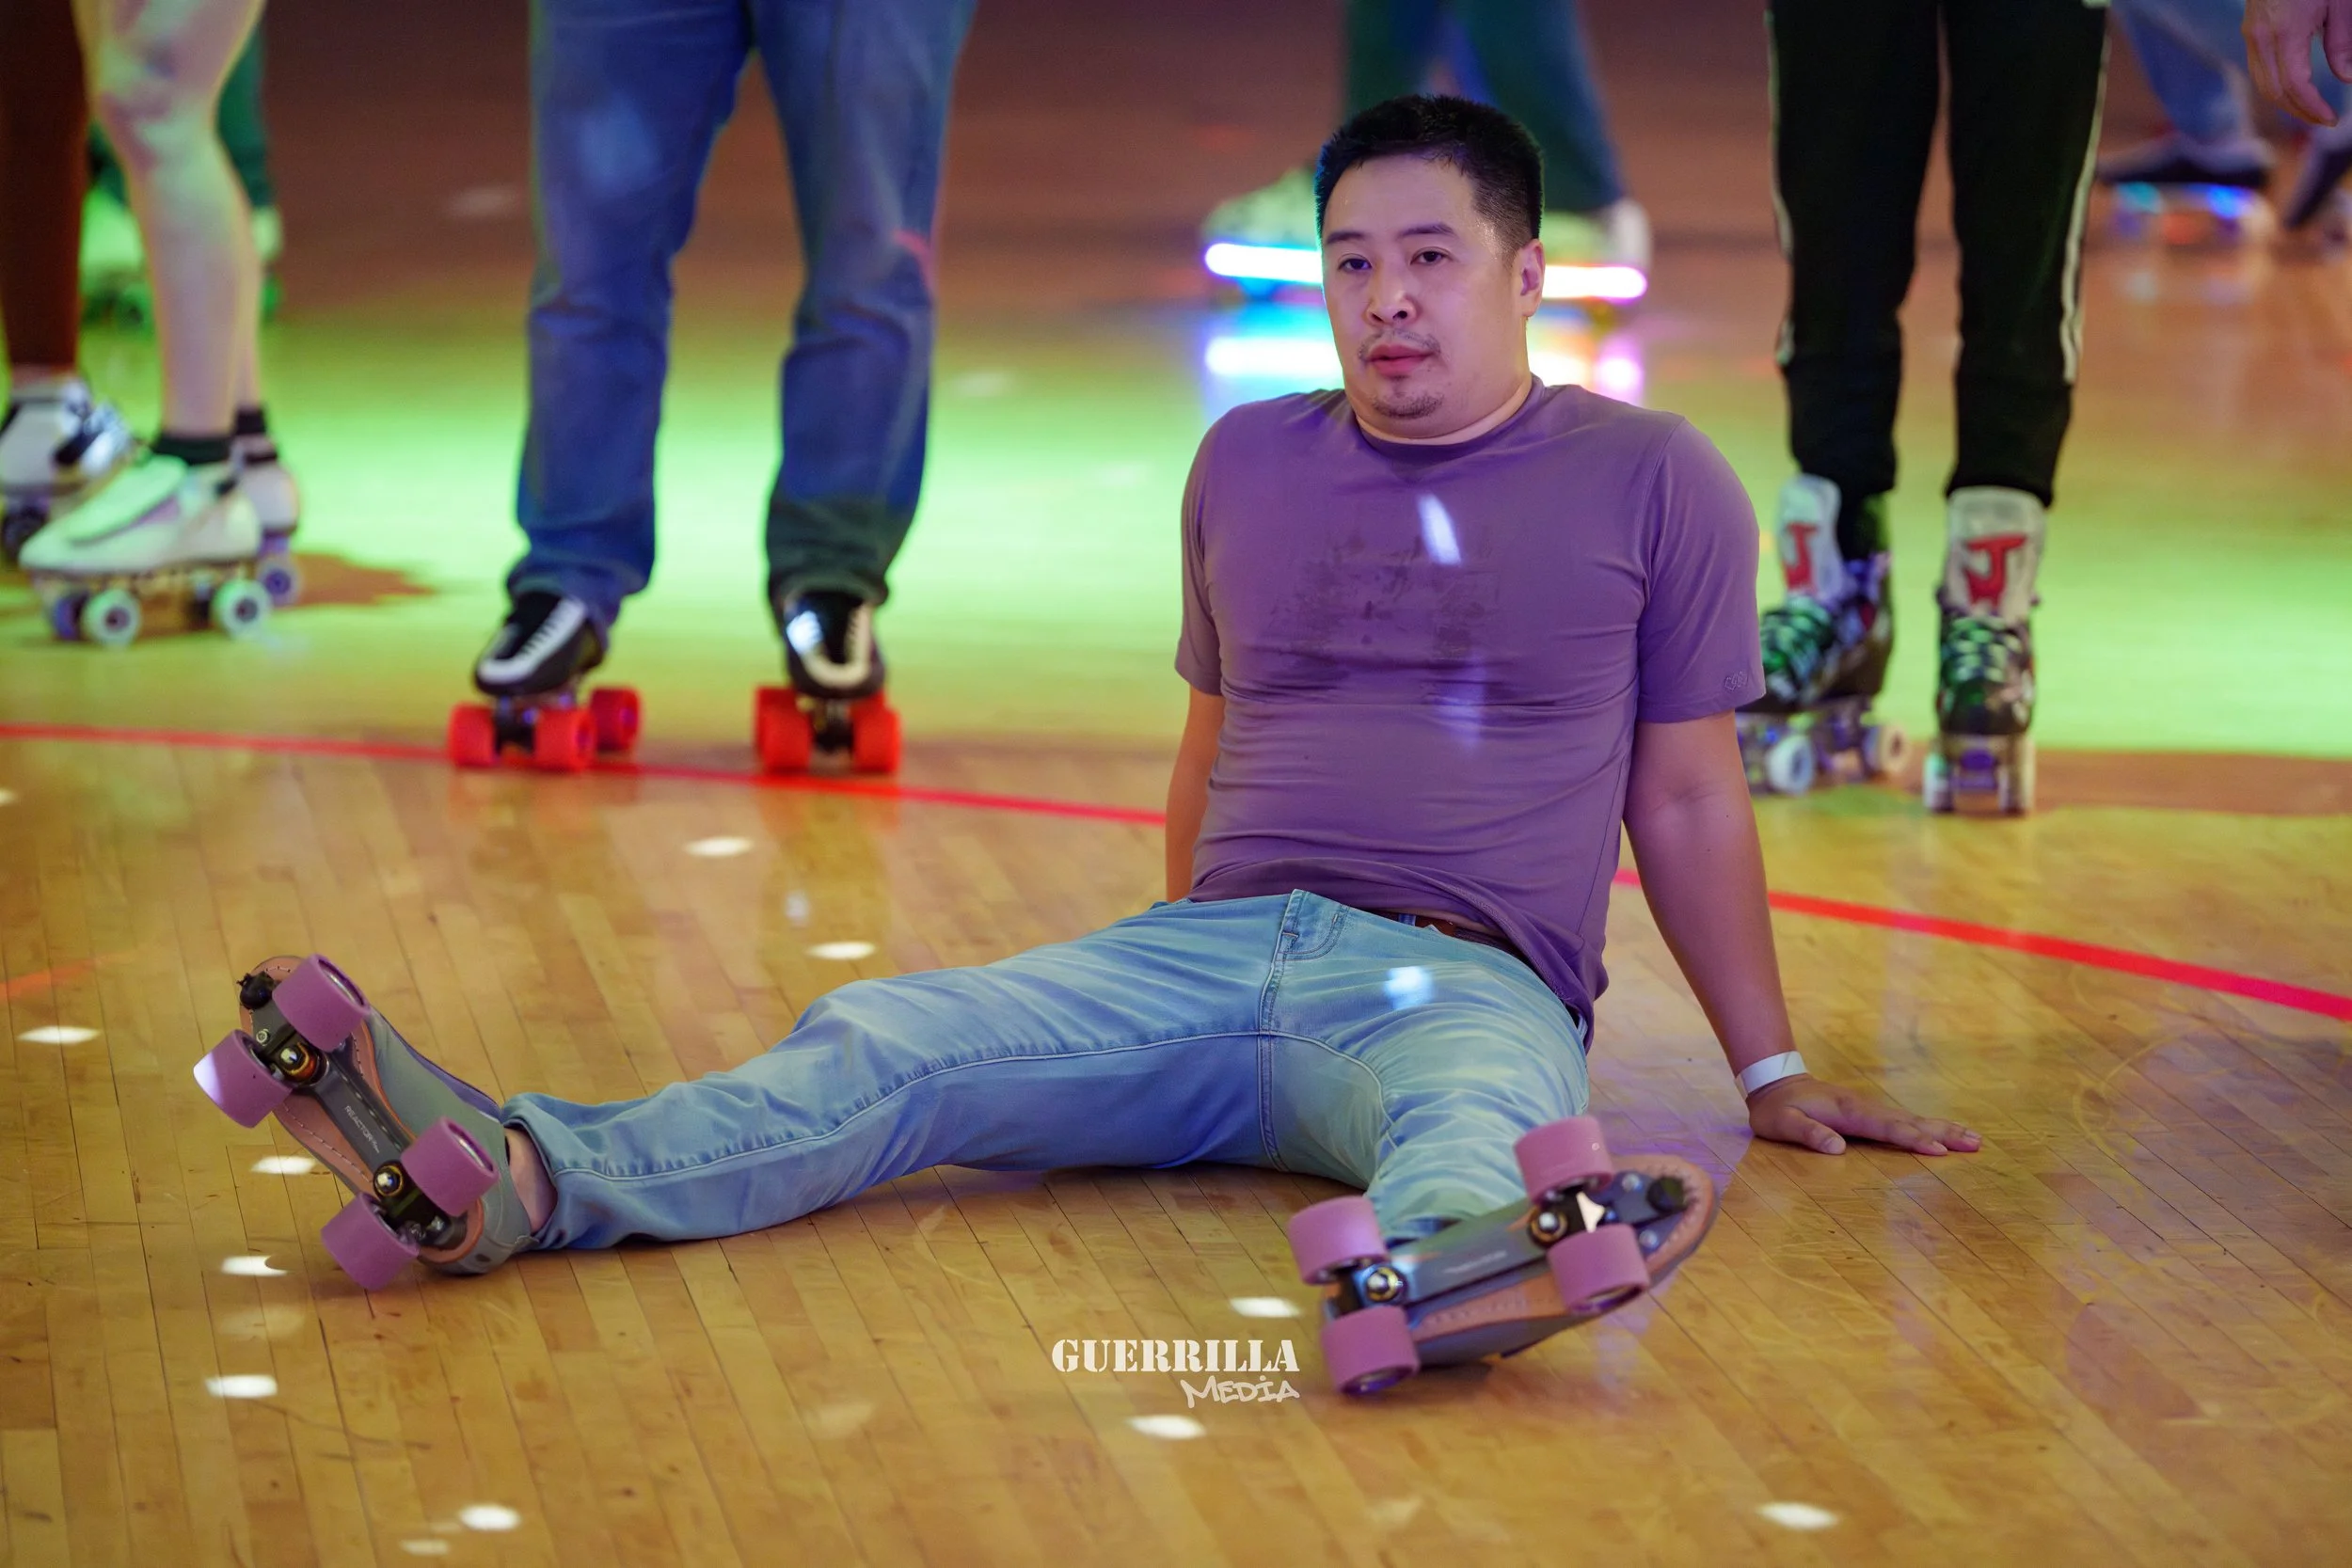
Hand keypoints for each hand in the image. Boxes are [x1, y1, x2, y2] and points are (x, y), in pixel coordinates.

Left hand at [1746, 1075, 1980, 1156]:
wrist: (1775, 1082)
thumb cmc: (1776, 1109)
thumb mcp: (1781, 1123)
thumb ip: (1807, 1133)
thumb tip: (1837, 1149)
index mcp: (1847, 1113)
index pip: (1887, 1127)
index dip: (1912, 1139)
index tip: (1938, 1150)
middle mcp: (1865, 1107)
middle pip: (1911, 1120)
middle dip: (1943, 1132)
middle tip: (1976, 1143)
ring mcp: (1870, 1107)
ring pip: (1913, 1118)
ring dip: (1943, 1128)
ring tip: (1974, 1139)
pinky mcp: (1870, 1111)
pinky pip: (1905, 1119)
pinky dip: (1929, 1126)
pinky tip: (1944, 1133)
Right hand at [2245, 0, 2351, 125]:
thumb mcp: (2341, 3)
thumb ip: (2343, 42)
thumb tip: (2346, 78)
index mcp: (2286, 30)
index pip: (2295, 84)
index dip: (2312, 106)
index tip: (2331, 119)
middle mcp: (2261, 37)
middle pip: (2274, 91)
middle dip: (2299, 111)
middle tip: (2323, 120)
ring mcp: (2251, 34)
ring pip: (2262, 83)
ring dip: (2286, 102)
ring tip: (2310, 108)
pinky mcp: (2250, 30)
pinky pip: (2259, 69)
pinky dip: (2276, 85)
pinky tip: (2295, 88)